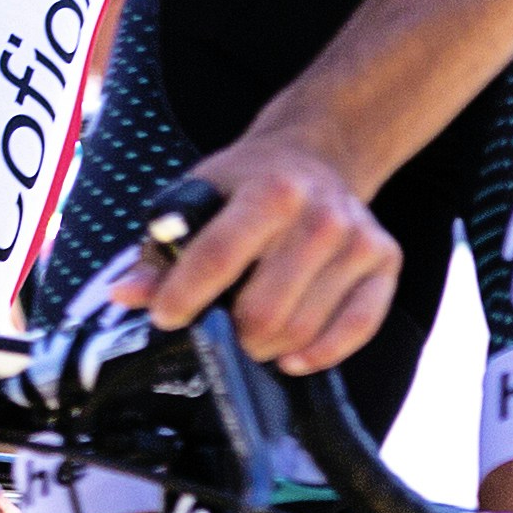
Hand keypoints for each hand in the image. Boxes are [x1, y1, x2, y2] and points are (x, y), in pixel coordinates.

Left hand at [138, 124, 401, 373]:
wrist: (317, 156)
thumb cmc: (246, 185)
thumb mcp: (196, 198)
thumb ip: (161, 251)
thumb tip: (126, 294)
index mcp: (270, 192)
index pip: (219, 258)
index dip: (185, 298)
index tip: (166, 318)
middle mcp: (321, 215)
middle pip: (265, 312)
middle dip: (231, 335)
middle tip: (218, 332)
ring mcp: (359, 240)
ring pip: (304, 329)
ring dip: (269, 348)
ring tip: (251, 337)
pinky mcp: (386, 262)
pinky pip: (357, 329)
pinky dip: (320, 354)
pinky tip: (293, 357)